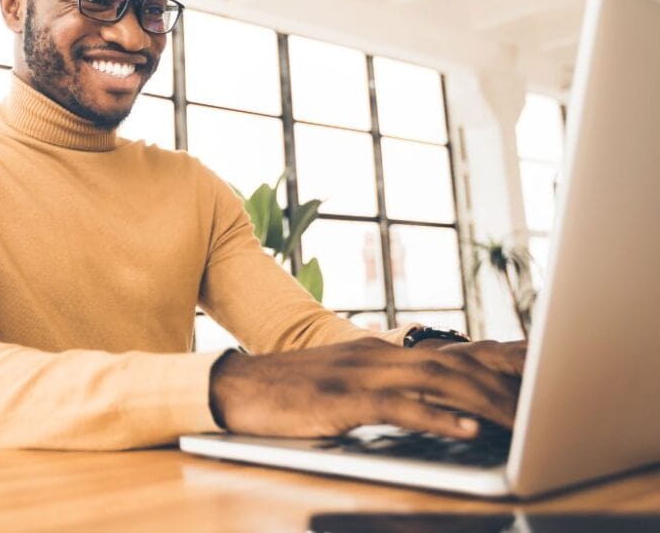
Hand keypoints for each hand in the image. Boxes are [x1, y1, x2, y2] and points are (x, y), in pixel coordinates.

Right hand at [209, 337, 523, 439]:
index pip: (449, 352)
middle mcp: (376, 355)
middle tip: (544, 402)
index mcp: (380, 351)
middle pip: (453, 363)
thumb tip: (433, 404)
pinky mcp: (341, 400)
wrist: (237, 385)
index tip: (538, 376)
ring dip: (481, 399)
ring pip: (435, 381)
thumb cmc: (290, 390)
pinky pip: (398, 407)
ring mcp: (359, 374)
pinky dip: (435, 417)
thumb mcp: (344, 381)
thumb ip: (387, 386)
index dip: (496, 362)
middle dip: (502, 383)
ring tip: (520, 419)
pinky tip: (464, 429)